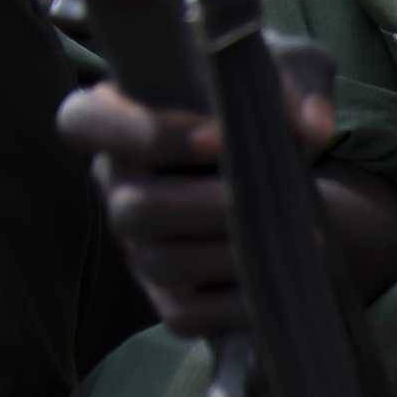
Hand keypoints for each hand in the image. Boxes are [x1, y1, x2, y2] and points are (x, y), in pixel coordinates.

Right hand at [56, 41, 338, 337]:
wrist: (283, 179)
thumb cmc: (261, 113)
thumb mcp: (281, 80)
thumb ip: (297, 87)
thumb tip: (314, 126)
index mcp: (114, 122)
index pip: (82, 123)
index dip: (141, 133)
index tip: (217, 137)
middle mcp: (116, 188)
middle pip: (134, 208)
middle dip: (206, 208)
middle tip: (267, 202)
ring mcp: (138, 248)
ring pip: (163, 262)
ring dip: (229, 255)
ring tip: (290, 240)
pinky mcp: (169, 298)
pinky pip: (186, 316)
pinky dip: (234, 306)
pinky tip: (281, 285)